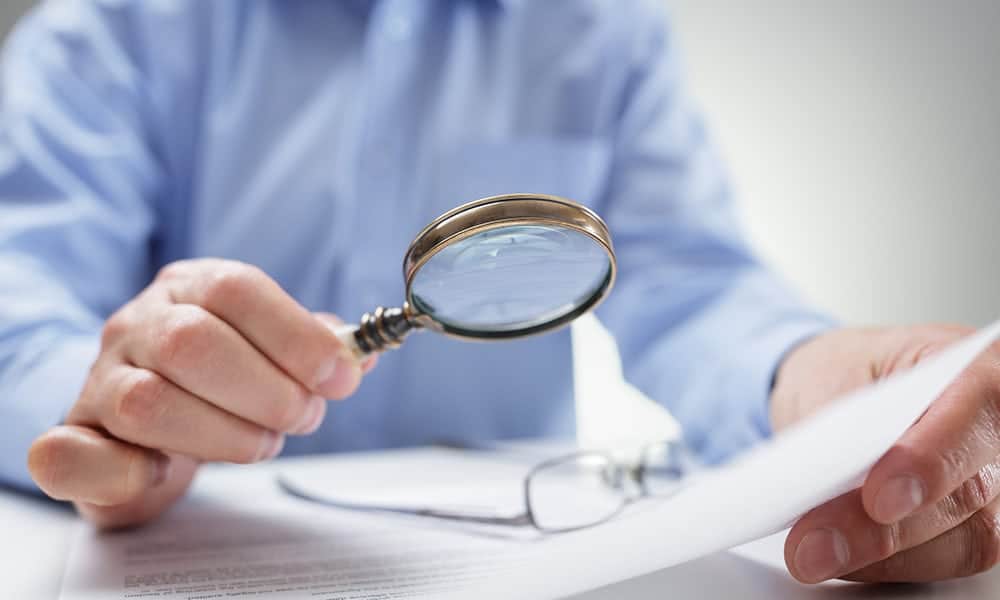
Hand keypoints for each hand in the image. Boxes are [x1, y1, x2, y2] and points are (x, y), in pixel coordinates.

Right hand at [27, 259, 369, 527]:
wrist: (144, 423)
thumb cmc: (219, 381)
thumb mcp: (269, 349)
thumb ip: (314, 348)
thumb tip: (361, 354)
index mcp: (189, 288)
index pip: (236, 289)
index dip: (295, 335)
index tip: (340, 377)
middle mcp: (136, 326)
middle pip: (193, 343)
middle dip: (267, 391)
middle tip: (303, 417)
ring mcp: (97, 381)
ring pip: (148, 403)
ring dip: (224, 434)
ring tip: (262, 443)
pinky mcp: (72, 441)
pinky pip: (74, 454)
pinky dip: (128, 473)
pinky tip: (167, 472)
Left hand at [771, 324, 999, 582]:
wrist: (843, 388)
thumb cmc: (847, 372)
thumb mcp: (832, 375)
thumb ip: (843, 424)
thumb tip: (828, 480)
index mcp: (976, 366)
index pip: (975, 412)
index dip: (930, 460)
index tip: (878, 498)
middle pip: (968, 490)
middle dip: (884, 528)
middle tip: (813, 545)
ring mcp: (998, 482)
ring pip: (963, 538)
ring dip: (881, 557)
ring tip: (811, 555)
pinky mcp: (976, 524)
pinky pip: (944, 560)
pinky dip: (886, 564)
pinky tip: (838, 558)